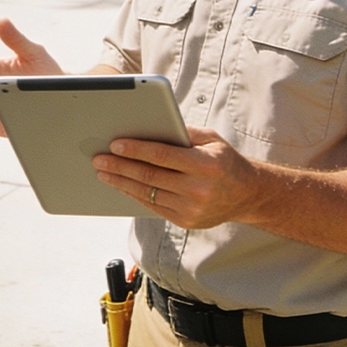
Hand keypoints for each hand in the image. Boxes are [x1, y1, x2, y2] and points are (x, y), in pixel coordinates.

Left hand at [92, 127, 258, 228]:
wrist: (247, 195)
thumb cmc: (224, 160)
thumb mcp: (210, 139)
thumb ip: (182, 132)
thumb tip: (148, 126)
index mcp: (205, 165)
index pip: (162, 155)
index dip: (136, 149)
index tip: (114, 144)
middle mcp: (198, 189)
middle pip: (149, 176)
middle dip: (120, 166)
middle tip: (99, 158)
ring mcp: (191, 209)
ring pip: (147, 193)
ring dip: (121, 182)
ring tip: (103, 172)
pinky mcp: (185, 221)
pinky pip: (152, 206)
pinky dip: (133, 194)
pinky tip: (120, 184)